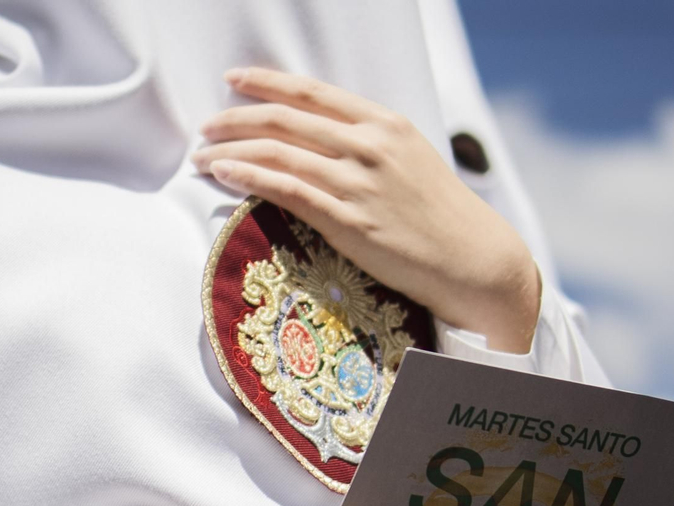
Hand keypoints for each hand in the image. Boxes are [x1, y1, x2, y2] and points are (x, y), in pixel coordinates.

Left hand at [192, 67, 540, 353]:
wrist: (472, 258)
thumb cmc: (438, 213)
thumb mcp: (408, 160)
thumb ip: (365, 144)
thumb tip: (320, 140)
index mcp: (383, 123)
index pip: (311, 92)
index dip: (266, 81)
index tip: (233, 79)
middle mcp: (368, 145)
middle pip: (284, 120)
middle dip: (235, 119)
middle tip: (205, 125)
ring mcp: (358, 183)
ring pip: (278, 153)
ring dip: (231, 151)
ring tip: (202, 156)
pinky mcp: (349, 221)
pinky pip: (287, 190)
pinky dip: (250, 178)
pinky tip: (225, 174)